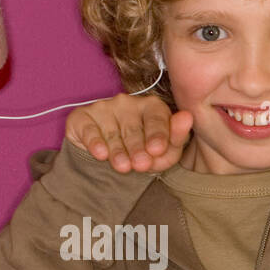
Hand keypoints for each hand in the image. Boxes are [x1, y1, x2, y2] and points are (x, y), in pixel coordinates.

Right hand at [65, 93, 192, 173]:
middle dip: (137, 148)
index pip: (156, 116)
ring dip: (118, 151)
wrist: (107, 162)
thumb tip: (187, 117)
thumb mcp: (163, 153)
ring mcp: (103, 108)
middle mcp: (126, 103)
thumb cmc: (142, 153)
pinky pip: (90, 130)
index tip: (157, 149)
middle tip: (141, 164)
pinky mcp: (82, 117)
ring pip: (112, 132)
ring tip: (122, 166)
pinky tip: (100, 154)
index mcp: (150, 106)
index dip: (158, 133)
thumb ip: (176, 138)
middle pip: (133, 127)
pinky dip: (96, 142)